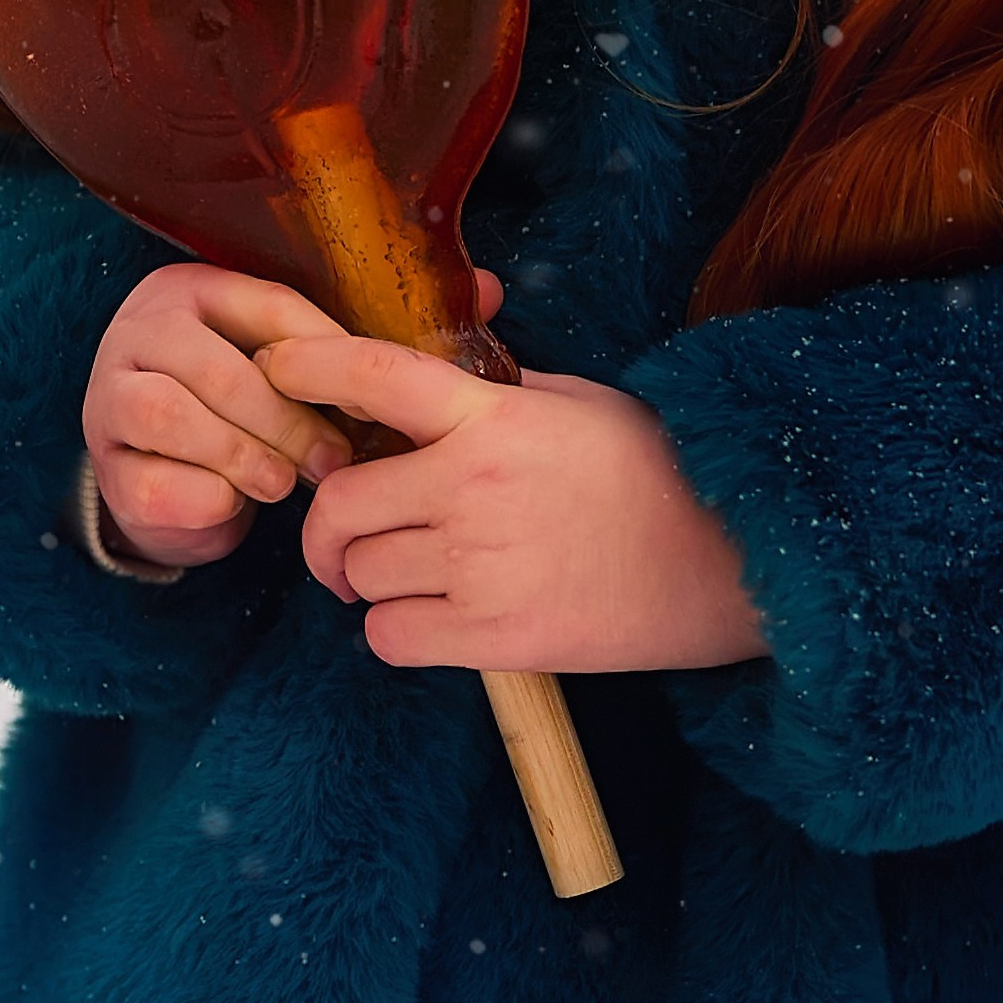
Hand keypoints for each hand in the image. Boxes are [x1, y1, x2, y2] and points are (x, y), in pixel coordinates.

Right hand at [81, 263, 505, 570]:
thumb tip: (493, 292)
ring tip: (283, 485)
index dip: (330, 360)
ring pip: (172, 415)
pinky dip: (202, 499)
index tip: (370, 410)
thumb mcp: (313, 364)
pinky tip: (237, 508)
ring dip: (240, 456)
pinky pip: (149, 480)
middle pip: (221, 367)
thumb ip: (387, 331)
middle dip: (286, 423)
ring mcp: (112, 391)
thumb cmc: (263, 407)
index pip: (275, 310)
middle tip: (333, 465)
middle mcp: (148, 324)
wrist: (182, 477)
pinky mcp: (105, 463)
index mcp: (203, 285)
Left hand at [256, 331, 768, 674]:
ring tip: (407, 575)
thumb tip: (440, 367)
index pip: (377, 376)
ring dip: (366, 578)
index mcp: (493, 417)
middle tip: (339, 537)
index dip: (312, 365)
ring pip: (360, 576)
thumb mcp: (576, 402)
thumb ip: (496, 389)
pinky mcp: (497, 636)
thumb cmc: (654, 468)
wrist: (727, 557)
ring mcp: (481, 565)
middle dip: (325, 526)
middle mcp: (472, 486)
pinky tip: (429, 616)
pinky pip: (392, 637)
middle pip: (340, 504)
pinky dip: (394, 630)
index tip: (275, 366)